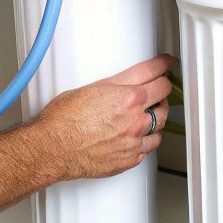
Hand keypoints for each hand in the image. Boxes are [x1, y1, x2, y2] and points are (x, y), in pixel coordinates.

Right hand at [31, 54, 176, 180]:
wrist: (53, 148)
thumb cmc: (63, 120)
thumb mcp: (92, 88)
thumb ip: (118, 84)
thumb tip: (128, 80)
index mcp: (127, 96)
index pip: (157, 75)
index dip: (165, 66)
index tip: (168, 64)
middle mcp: (135, 118)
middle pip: (164, 99)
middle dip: (161, 92)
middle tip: (155, 91)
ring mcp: (134, 139)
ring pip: (160, 125)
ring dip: (156, 117)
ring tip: (147, 114)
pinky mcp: (130, 158)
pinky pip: (149, 147)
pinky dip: (146, 140)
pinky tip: (139, 136)